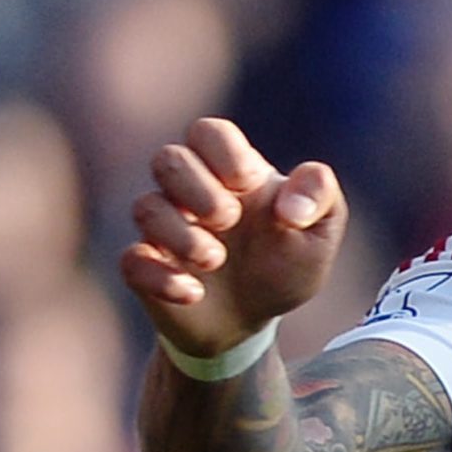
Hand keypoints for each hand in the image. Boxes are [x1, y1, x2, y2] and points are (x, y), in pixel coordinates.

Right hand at [122, 117, 346, 358]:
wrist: (255, 320)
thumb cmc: (285, 265)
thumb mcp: (320, 233)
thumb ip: (320, 198)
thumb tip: (293, 207)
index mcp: (231, 173)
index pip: (208, 132)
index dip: (222, 151)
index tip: (246, 183)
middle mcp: (190, 192)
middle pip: (169, 159)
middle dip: (198, 189)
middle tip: (229, 221)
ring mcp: (164, 228)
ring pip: (146, 208)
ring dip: (182, 236)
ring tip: (216, 260)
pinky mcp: (146, 267)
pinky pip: (131, 261)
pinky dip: (161, 277)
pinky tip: (192, 292)